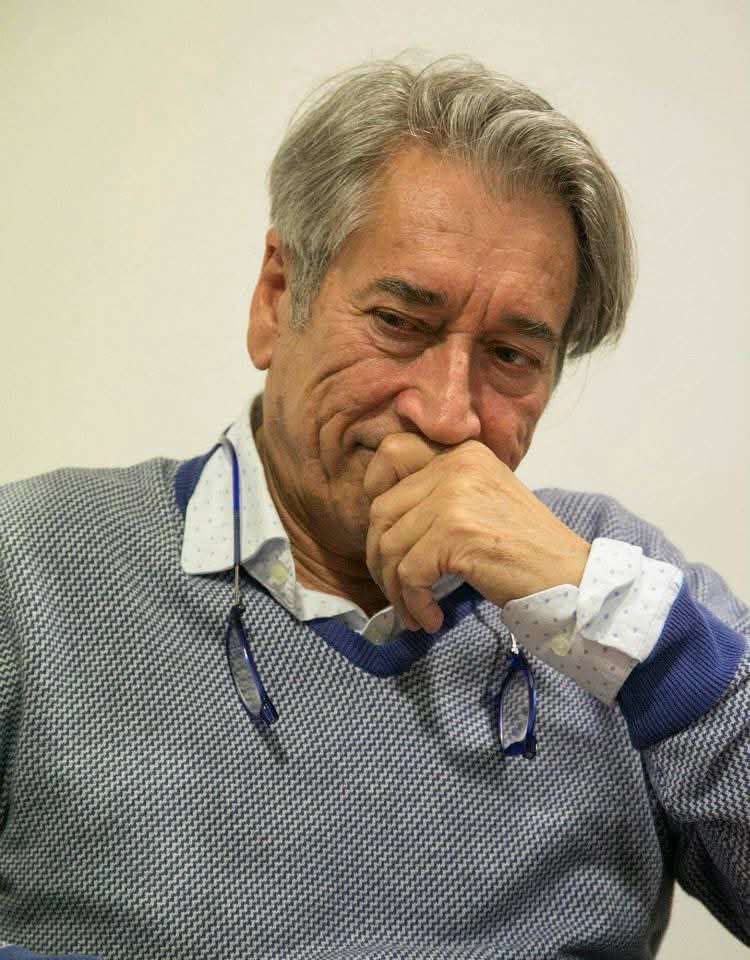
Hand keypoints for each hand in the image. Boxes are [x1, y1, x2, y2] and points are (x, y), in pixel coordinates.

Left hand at [364, 433, 589, 632]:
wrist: (571, 577)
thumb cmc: (526, 550)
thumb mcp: (482, 500)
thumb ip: (440, 493)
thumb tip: (382, 518)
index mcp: (462, 453)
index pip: (391, 455)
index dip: (374, 491)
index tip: (384, 532)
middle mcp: (456, 465)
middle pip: (381, 509)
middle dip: (379, 557)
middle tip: (396, 590)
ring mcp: (455, 497)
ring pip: (389, 545)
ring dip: (395, 588)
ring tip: (414, 611)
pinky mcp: (456, 534)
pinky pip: (409, 573)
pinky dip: (414, 603)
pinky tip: (431, 619)